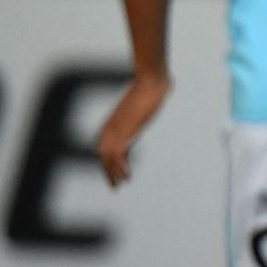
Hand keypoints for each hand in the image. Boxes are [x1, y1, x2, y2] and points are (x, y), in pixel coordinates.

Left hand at [96, 71, 170, 186]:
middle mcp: (110, 125)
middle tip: (113, 184)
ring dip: (112, 173)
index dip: (107, 158)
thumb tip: (164, 85)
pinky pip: (117, 156)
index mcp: (114, 118)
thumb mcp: (148, 94)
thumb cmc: (153, 81)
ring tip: (117, 186)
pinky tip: (126, 178)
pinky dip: (120, 169)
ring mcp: (115, 130)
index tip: (112, 168)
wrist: (150, 80)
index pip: (104, 142)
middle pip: (103, 152)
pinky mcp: (123, 133)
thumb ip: (151, 96)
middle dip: (107, 169)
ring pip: (107, 157)